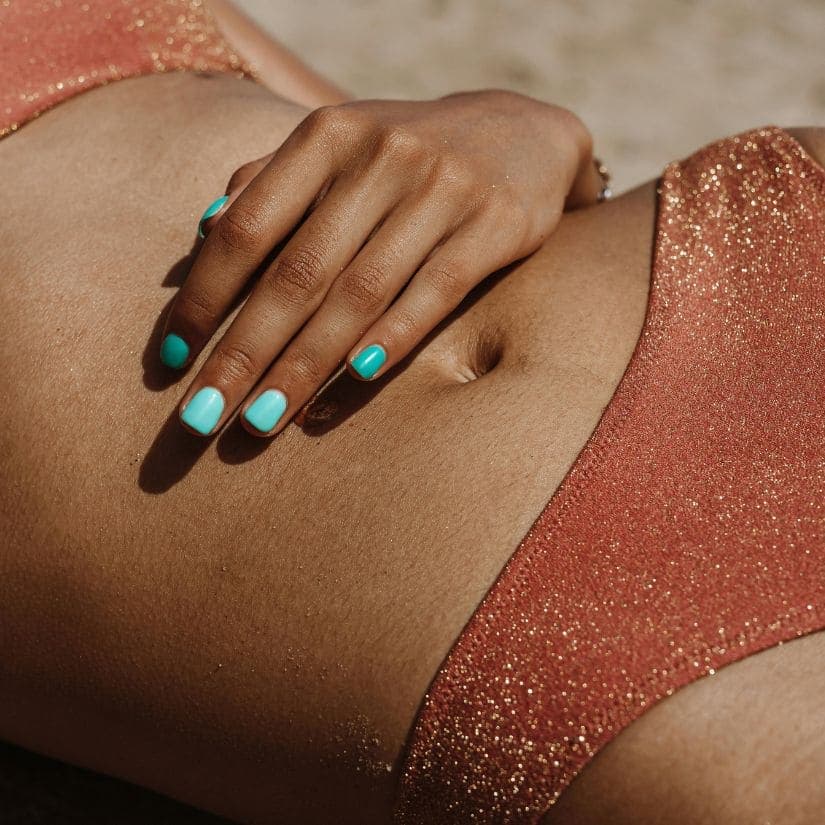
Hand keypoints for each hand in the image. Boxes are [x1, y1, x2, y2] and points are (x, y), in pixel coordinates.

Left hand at [160, 91, 599, 436]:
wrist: (522, 135)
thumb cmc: (408, 155)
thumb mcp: (339, 148)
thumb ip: (272, 182)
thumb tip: (203, 231)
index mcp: (327, 137)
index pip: (247, 227)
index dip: (203, 297)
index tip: (172, 361)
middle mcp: (381, 157)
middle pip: (297, 272)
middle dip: (243, 352)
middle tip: (203, 417)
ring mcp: (441, 189)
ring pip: (360, 293)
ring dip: (305, 365)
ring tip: (262, 421)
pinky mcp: (495, 225)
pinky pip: (433, 295)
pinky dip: (390, 341)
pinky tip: (350, 384)